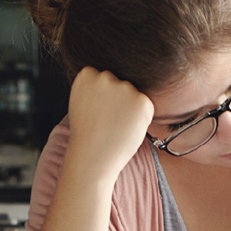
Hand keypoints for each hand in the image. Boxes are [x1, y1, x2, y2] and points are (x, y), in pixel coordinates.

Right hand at [67, 67, 154, 182]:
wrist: (93, 156)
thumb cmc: (89, 133)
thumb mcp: (84, 100)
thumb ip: (97, 86)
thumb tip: (118, 78)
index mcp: (87, 74)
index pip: (104, 77)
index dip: (104, 96)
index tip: (98, 110)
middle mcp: (106, 75)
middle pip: (121, 83)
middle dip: (119, 99)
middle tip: (109, 120)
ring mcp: (124, 87)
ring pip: (134, 93)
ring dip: (131, 107)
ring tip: (117, 125)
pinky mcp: (141, 100)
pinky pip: (146, 105)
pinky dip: (142, 117)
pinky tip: (127, 127)